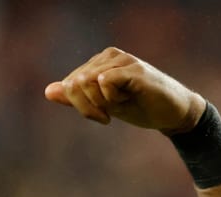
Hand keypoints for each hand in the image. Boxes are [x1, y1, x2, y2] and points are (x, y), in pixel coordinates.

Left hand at [44, 47, 205, 134]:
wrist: (171, 113)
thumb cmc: (138, 107)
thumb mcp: (102, 105)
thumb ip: (76, 98)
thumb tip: (48, 91)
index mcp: (99, 62)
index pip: (69, 83)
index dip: (79, 105)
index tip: (99, 116)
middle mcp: (109, 56)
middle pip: (74, 83)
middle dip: (86, 107)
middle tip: (106, 116)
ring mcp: (123, 60)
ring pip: (87, 82)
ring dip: (100, 104)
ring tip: (118, 107)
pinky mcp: (135, 70)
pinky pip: (105, 82)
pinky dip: (111, 99)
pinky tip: (127, 101)